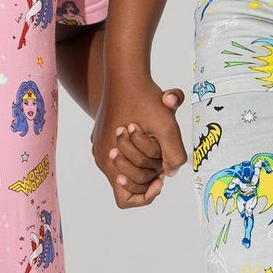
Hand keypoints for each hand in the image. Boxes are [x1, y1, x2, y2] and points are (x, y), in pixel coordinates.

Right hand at [93, 75, 185, 207]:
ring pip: (122, 167)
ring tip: (155, 146)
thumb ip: (174, 155)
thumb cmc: (144, 99)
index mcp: (110, 161)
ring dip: (140, 161)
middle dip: (146, 175)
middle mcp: (101, 156)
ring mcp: (98, 145)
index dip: (145, 196)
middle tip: (162, 161)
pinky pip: (117, 153)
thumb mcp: (167, 127)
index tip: (160, 179)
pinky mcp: (100, 134)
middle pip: (126, 183)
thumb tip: (171, 173)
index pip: (125, 199)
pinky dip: (132, 151)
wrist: (125, 73)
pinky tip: (146, 134)